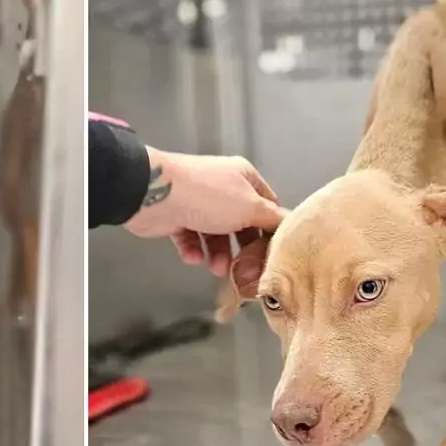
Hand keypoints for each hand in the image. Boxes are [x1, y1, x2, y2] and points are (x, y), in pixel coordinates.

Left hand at [125, 147, 286, 275]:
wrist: (154, 194)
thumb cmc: (206, 196)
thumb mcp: (250, 207)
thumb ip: (272, 219)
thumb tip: (290, 223)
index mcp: (243, 178)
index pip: (267, 205)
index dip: (272, 228)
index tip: (275, 251)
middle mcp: (222, 188)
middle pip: (241, 223)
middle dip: (243, 247)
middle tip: (247, 267)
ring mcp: (198, 203)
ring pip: (216, 234)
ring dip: (219, 254)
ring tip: (217, 268)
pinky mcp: (177, 217)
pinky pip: (191, 238)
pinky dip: (194, 250)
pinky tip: (194, 256)